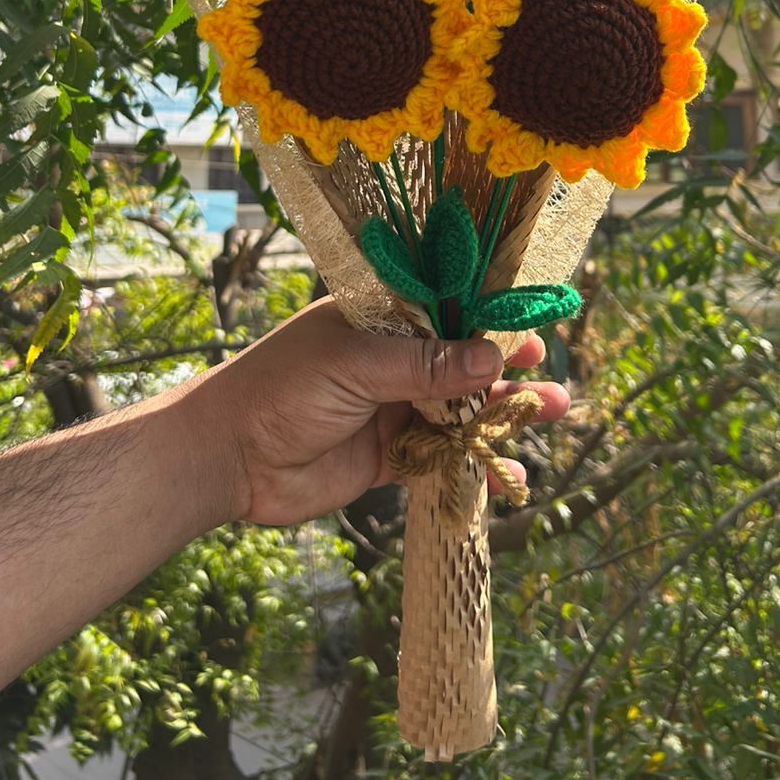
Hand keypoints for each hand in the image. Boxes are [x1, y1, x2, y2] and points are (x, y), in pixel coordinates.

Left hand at [204, 297, 569, 525]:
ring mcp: (390, 408)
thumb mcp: (355, 365)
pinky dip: (475, 462)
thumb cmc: (280, 389)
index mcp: (379, 319)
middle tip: (549, 379)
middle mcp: (389, 360)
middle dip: (507, 369)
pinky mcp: (386, 457)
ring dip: (502, 414)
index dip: (490, 317)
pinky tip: (510, 471)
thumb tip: (491, 358)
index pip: (446, 308)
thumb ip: (424, 365)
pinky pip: (441, 456)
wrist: (227, 459)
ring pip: (459, 408)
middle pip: (461, 361)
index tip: (534, 325)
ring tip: (552, 412)